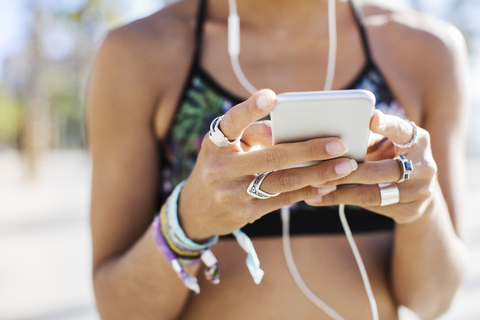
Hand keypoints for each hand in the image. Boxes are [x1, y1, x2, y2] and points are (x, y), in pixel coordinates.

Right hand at [178, 89, 358, 240]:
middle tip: (340, 143)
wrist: (196, 209)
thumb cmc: (220, 167)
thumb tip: (290, 133)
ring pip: (281, 181)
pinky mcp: (244, 213)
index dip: (250, 109)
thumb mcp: (226, 148)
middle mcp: (221, 168)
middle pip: (271, 156)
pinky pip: (280, 200)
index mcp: (215, 144)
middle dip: (308, 149)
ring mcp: (231, 193)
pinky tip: (326, 185)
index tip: (272, 97)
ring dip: (316, 173)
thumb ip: (254, 135)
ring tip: (345, 166)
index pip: (232, 122)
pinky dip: (305, 191)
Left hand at [306, 110, 437, 223]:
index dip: (387, 125)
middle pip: (380, 170)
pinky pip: (371, 206)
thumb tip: (333, 137)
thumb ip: (368, 139)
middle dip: (347, 172)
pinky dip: (344, 201)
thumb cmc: (392, 159)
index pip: (401, 131)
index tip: (371, 118)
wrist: (420, 195)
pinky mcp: (410, 210)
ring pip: (373, 193)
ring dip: (340, 191)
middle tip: (319, 171)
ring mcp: (419, 191)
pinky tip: (322, 198)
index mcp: (417, 141)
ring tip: (315, 187)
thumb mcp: (387, 145)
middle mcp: (423, 166)